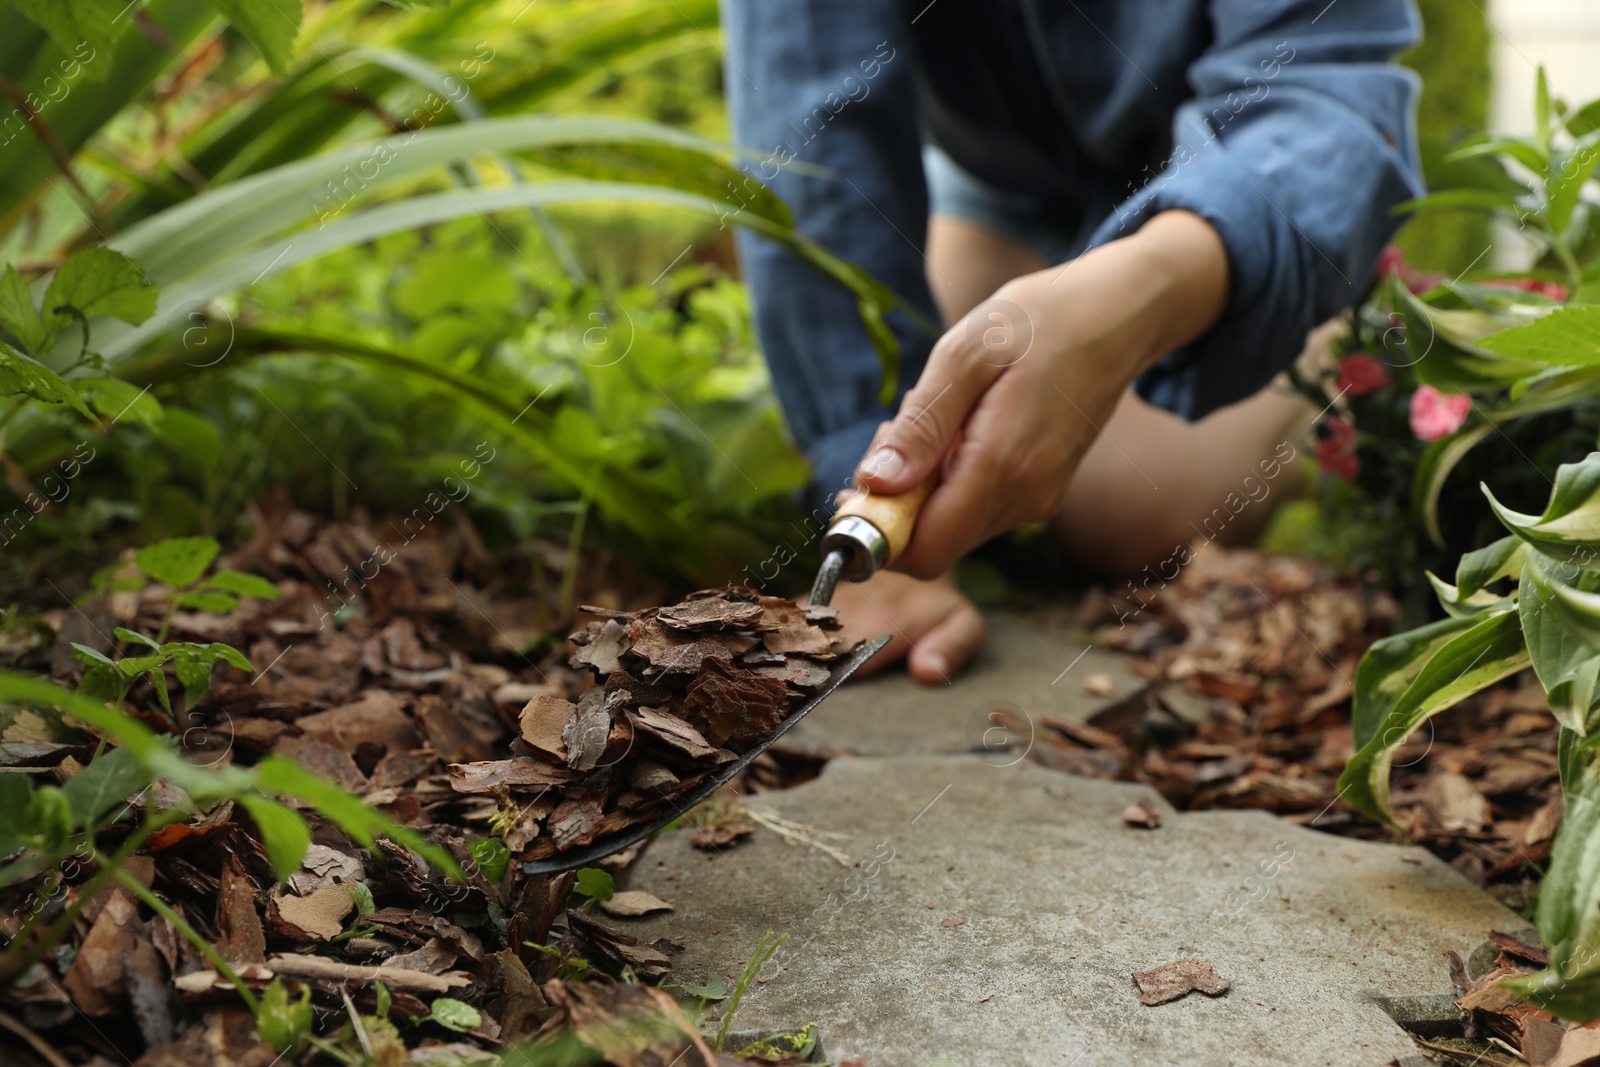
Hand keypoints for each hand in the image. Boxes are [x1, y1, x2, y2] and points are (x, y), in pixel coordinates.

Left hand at [854, 210, 1230, 577]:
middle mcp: (1024, 498)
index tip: (856, 487)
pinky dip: (951, 479)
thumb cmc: (1040, 321)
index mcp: (1001, 468)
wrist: (1119, 314)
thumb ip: (922, 425)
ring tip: (935, 417)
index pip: (924, 551)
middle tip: (893, 432)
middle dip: (896, 504)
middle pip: (933, 543)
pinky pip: (978, 506)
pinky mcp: (1042, 490)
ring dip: (923, 488)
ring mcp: (1038, 498)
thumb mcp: (966, 354)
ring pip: (954, 526)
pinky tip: (961, 425)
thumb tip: (876, 484)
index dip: (878, 534)